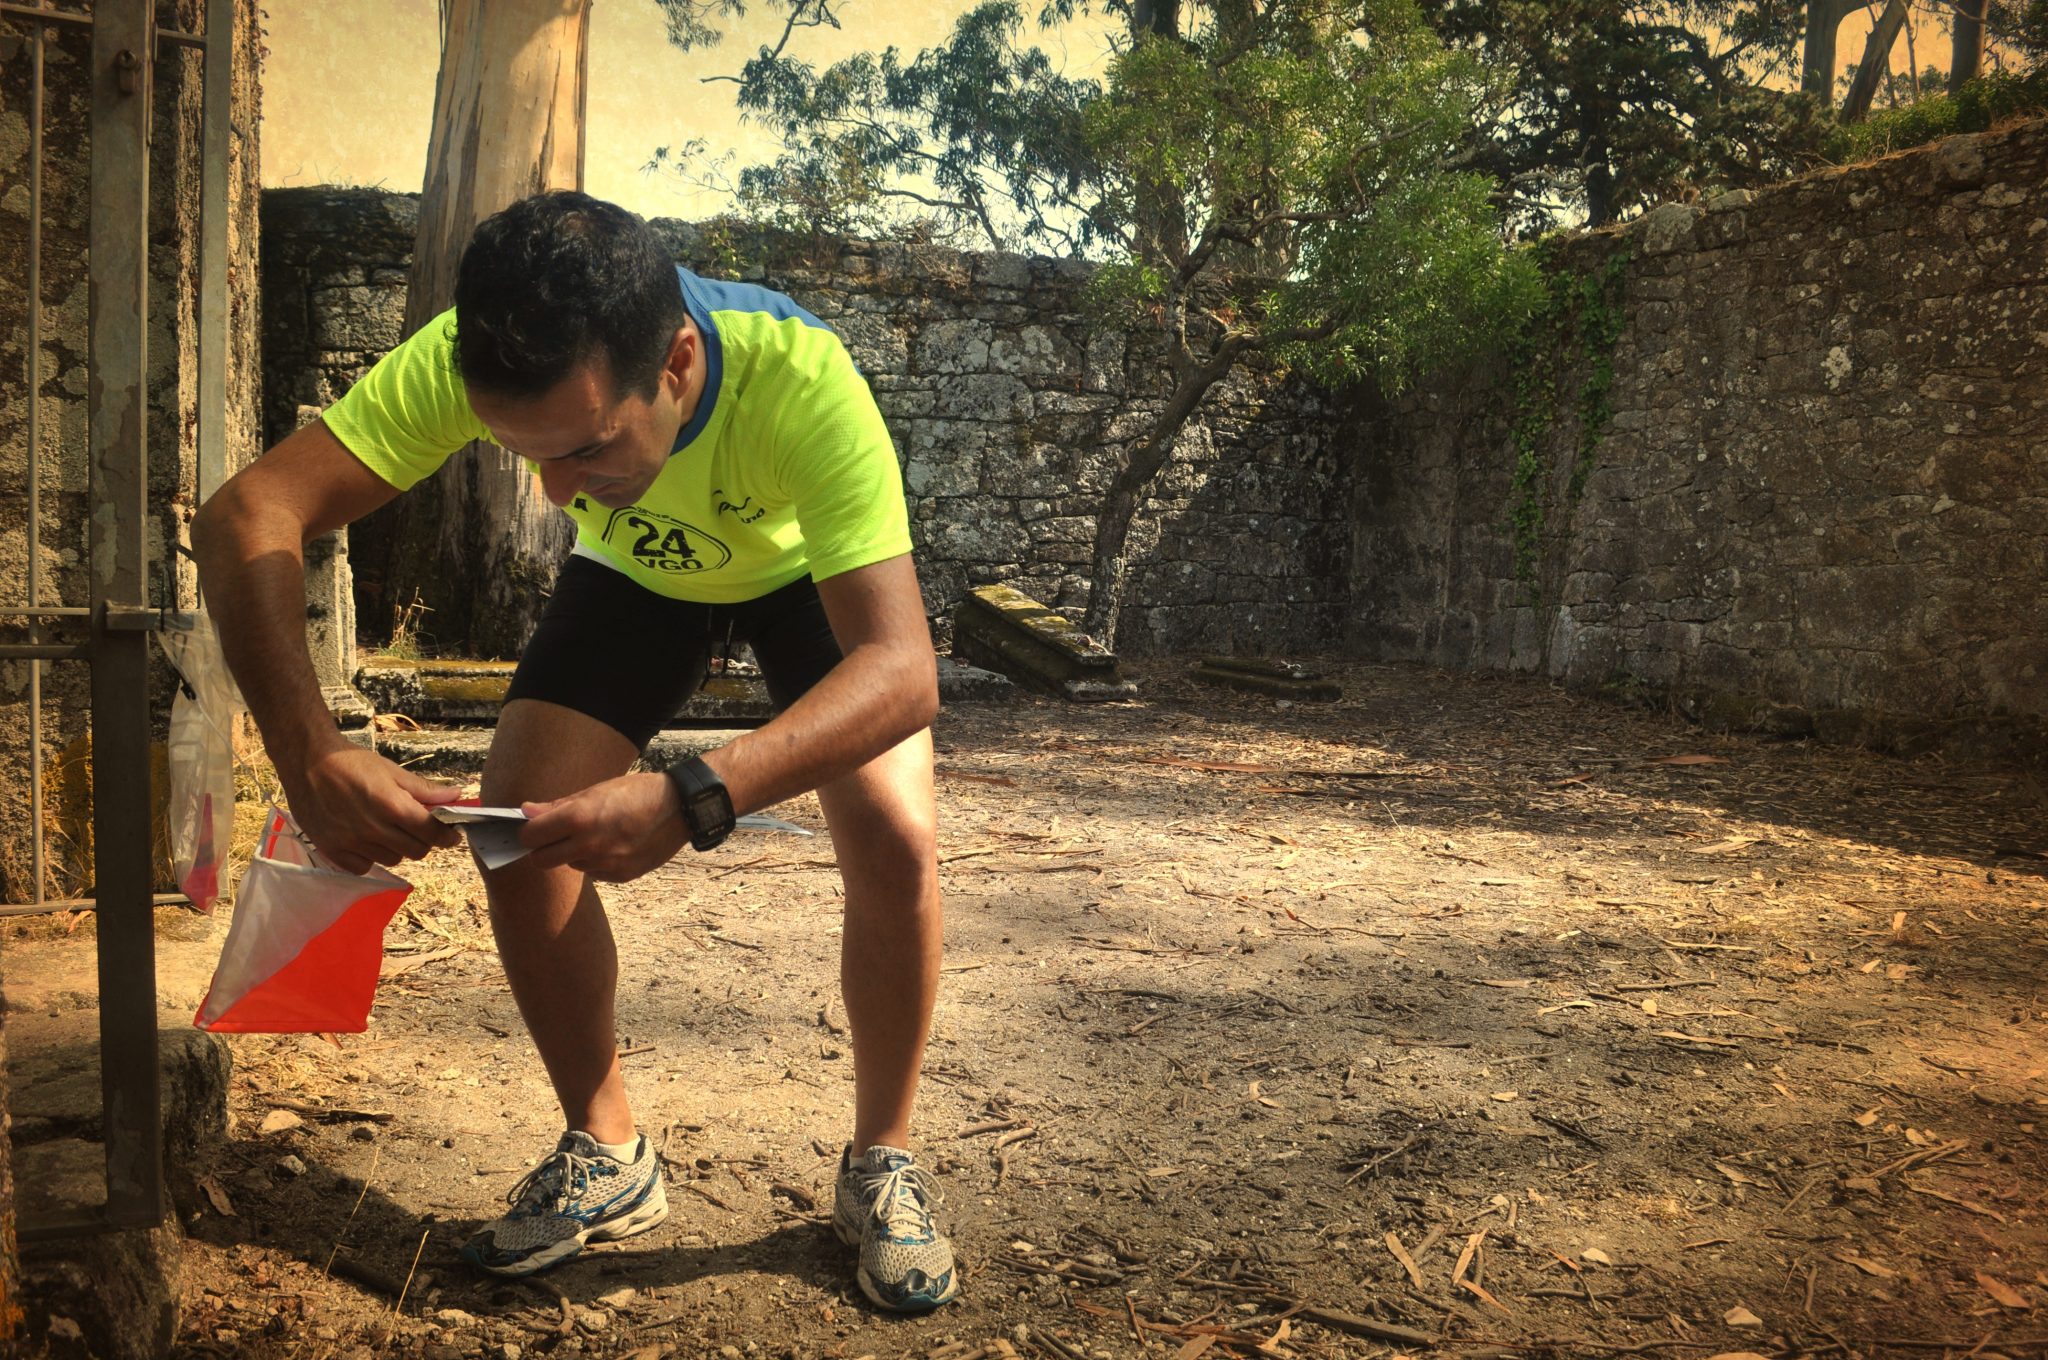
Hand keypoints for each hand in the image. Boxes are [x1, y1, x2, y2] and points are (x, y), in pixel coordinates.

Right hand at [284, 743, 464, 874]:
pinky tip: (366, 840)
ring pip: (392, 860)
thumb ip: (424, 789)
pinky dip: (370, 857)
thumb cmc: (352, 763)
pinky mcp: (332, 851)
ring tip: (386, 829)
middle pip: (416, 851)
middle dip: (423, 841)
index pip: (431, 833)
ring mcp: (351, 843)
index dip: (447, 836)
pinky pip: (364, 867)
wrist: (307, 763)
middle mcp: (373, 829)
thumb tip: (456, 796)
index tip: (451, 835)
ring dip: (397, 848)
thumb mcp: (392, 771)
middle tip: (417, 828)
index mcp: (392, 806)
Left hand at [519, 772, 689, 881]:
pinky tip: (616, 844)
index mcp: (580, 818)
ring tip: (599, 834)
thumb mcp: (596, 791)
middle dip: (543, 849)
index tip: (533, 828)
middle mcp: (589, 845)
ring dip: (575, 853)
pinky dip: (597, 861)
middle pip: (541, 861)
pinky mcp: (620, 876)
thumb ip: (557, 806)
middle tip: (555, 837)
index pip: (530, 837)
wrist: (680, 808)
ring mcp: (605, 864)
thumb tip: (525, 811)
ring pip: (571, 865)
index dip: (528, 832)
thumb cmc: (637, 792)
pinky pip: (594, 872)